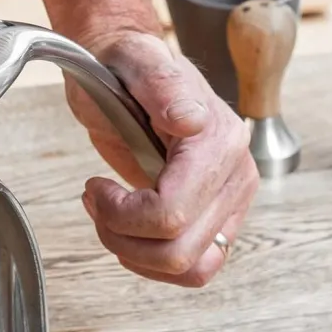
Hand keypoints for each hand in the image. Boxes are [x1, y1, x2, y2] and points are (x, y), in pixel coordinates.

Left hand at [66, 30, 258, 286]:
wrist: (130, 70)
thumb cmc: (125, 67)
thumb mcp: (134, 62)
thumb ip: (163, 86)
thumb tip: (188, 120)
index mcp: (219, 141)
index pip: (171, 213)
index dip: (121, 213)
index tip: (95, 185)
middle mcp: (236, 175)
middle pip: (179, 251)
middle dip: (122, 237)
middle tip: (97, 201)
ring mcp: (231, 201)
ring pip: (190, 269)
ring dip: (137, 255)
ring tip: (110, 216)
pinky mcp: (219, 220)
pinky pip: (196, 268)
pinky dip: (154, 262)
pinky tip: (129, 231)